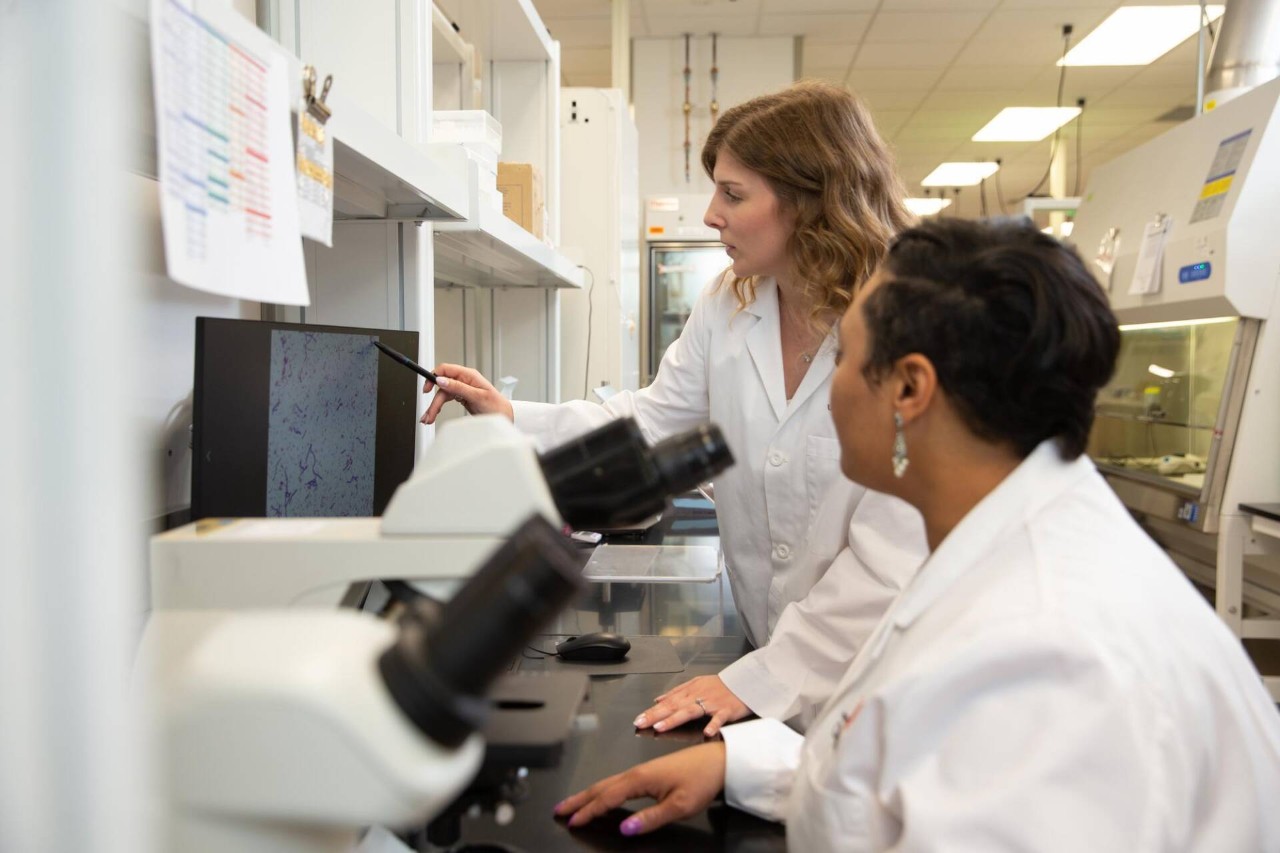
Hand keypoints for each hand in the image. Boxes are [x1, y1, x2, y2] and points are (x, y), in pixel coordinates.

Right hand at [420, 363, 513, 424]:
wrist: (504, 416)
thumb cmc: (495, 405)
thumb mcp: (476, 396)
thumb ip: (458, 387)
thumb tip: (441, 380)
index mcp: (468, 375)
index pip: (445, 370)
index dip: (433, 377)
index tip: (427, 388)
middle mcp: (464, 380)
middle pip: (441, 386)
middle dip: (433, 400)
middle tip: (428, 414)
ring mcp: (462, 388)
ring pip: (442, 394)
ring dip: (434, 406)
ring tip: (429, 418)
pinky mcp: (461, 396)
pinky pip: (446, 399)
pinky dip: (439, 407)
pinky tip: (435, 414)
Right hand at [554, 742, 725, 835]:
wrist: (718, 761)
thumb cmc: (701, 780)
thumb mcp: (678, 806)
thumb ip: (649, 819)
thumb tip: (624, 829)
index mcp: (640, 779)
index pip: (606, 798)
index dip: (588, 812)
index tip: (572, 822)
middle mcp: (636, 773)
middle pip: (600, 787)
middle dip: (578, 799)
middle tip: (559, 809)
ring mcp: (642, 771)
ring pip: (607, 783)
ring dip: (588, 794)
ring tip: (573, 803)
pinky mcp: (649, 772)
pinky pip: (618, 782)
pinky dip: (603, 790)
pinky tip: (602, 795)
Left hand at [633, 675, 749, 736]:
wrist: (744, 682)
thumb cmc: (720, 686)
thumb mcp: (696, 684)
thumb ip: (677, 692)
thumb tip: (657, 699)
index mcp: (690, 691)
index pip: (667, 702)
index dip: (651, 711)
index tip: (638, 719)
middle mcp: (698, 696)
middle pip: (674, 706)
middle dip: (655, 715)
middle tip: (640, 723)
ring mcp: (712, 704)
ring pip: (691, 711)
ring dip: (675, 719)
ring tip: (661, 727)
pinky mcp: (726, 710)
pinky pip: (719, 718)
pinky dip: (714, 725)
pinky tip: (707, 733)